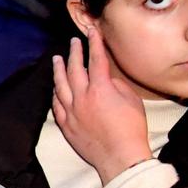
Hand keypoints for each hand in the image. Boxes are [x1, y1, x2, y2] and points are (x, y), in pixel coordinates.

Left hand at [52, 36, 152, 182]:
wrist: (119, 155)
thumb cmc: (131, 129)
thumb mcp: (132, 101)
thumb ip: (116, 85)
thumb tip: (105, 79)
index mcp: (100, 89)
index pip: (96, 59)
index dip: (94, 44)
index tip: (91, 32)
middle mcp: (81, 97)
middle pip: (74, 69)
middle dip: (74, 52)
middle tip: (73, 42)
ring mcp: (71, 111)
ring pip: (60, 85)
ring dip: (58, 70)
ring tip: (57, 59)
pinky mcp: (65, 124)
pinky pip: (56, 104)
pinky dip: (55, 92)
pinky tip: (55, 87)